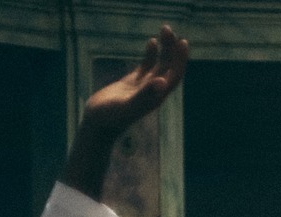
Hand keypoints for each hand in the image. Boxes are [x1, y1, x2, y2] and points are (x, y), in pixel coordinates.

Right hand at [58, 26, 188, 199]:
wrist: (98, 125)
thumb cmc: (111, 118)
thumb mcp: (128, 105)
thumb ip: (145, 95)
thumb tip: (161, 81)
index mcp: (157, 96)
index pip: (174, 74)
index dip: (180, 59)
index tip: (182, 41)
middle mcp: (154, 91)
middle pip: (169, 66)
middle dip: (172, 48)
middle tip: (168, 28)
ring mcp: (143, 86)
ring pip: (159, 64)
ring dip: (164, 48)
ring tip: (165, 30)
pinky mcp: (132, 84)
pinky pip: (146, 66)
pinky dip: (151, 54)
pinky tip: (152, 42)